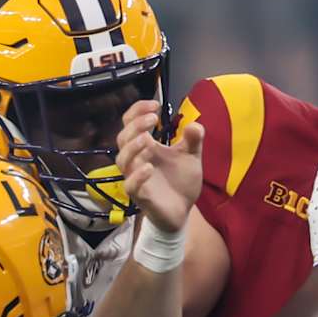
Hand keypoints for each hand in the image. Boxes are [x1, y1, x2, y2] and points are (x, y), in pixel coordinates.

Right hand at [117, 100, 201, 235]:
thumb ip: (194, 139)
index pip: (130, 124)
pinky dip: (138, 175)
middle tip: (153, 119)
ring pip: (123, 160)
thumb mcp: (192, 156)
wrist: (183, 211)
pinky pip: (131, 185)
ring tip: (148, 139)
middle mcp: (137, 161)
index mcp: (147, 147)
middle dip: (135, 126)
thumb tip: (194, 124)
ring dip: (133, 147)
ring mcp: (137, 178)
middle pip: (122, 138)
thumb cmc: (181, 182)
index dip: (137, 111)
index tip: (155, 105)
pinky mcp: (141, 197)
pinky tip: (149, 167)